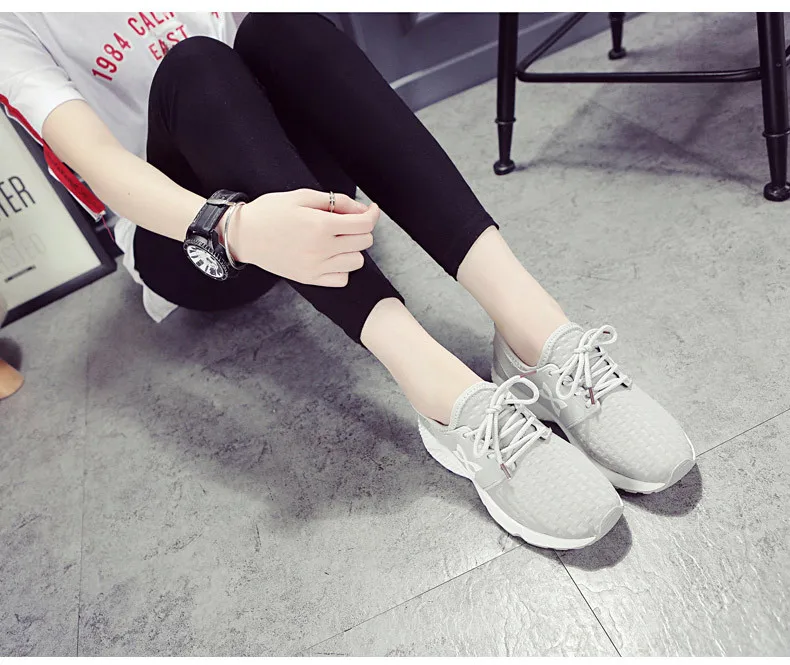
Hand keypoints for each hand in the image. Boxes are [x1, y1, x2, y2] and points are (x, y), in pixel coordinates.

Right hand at [225, 188, 378, 286]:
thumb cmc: (270, 211)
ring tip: (336, 240)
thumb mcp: (302, 196)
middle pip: (364, 242)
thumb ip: (336, 201)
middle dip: (360, 229)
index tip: (369, 209)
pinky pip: (342, 278)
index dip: (372, 214)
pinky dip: (342, 268)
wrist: (243, 235)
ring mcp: (316, 267)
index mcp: (321, 225)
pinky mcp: (309, 279)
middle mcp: (321, 249)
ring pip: (357, 262)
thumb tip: (363, 210)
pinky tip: (330, 256)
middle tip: (345, 221)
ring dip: (352, 249)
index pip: (364, 224)